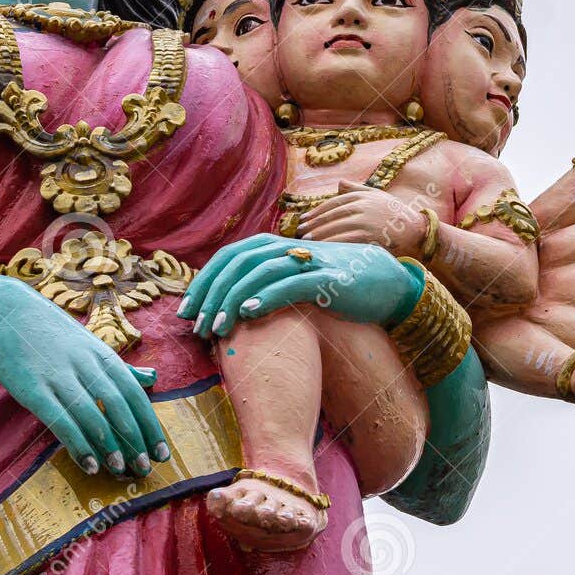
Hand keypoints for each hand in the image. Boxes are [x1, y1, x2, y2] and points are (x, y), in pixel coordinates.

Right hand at [0, 271, 166, 477]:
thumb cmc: (46, 329)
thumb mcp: (86, 342)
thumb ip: (118, 365)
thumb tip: (153, 378)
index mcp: (100, 353)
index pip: (133, 392)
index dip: (150, 424)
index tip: (163, 452)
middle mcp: (84, 363)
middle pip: (118, 404)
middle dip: (135, 439)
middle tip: (146, 468)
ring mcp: (57, 375)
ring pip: (91, 413)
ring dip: (109, 445)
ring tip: (120, 470)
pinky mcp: (31, 387)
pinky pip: (59, 419)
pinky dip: (77, 444)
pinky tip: (88, 464)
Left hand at [177, 233, 417, 339]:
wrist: (387, 282)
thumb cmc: (337, 285)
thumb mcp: (297, 279)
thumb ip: (269, 283)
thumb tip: (233, 304)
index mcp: (277, 247)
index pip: (230, 256)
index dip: (204, 279)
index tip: (186, 307)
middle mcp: (289, 249)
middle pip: (238, 262)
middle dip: (211, 292)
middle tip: (193, 322)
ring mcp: (308, 262)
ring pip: (259, 272)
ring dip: (233, 299)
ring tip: (216, 327)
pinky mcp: (327, 280)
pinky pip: (291, 284)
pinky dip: (267, 296)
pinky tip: (248, 312)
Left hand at [297, 181, 428, 252]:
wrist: (419, 234)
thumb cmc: (397, 216)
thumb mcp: (379, 197)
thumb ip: (358, 190)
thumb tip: (340, 183)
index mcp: (363, 197)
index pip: (334, 203)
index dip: (317, 212)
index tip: (304, 220)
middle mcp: (363, 207)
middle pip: (331, 216)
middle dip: (313, 225)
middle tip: (300, 233)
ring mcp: (366, 222)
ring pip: (335, 229)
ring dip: (318, 236)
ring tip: (306, 243)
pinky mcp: (369, 238)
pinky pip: (344, 242)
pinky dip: (330, 246)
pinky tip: (321, 251)